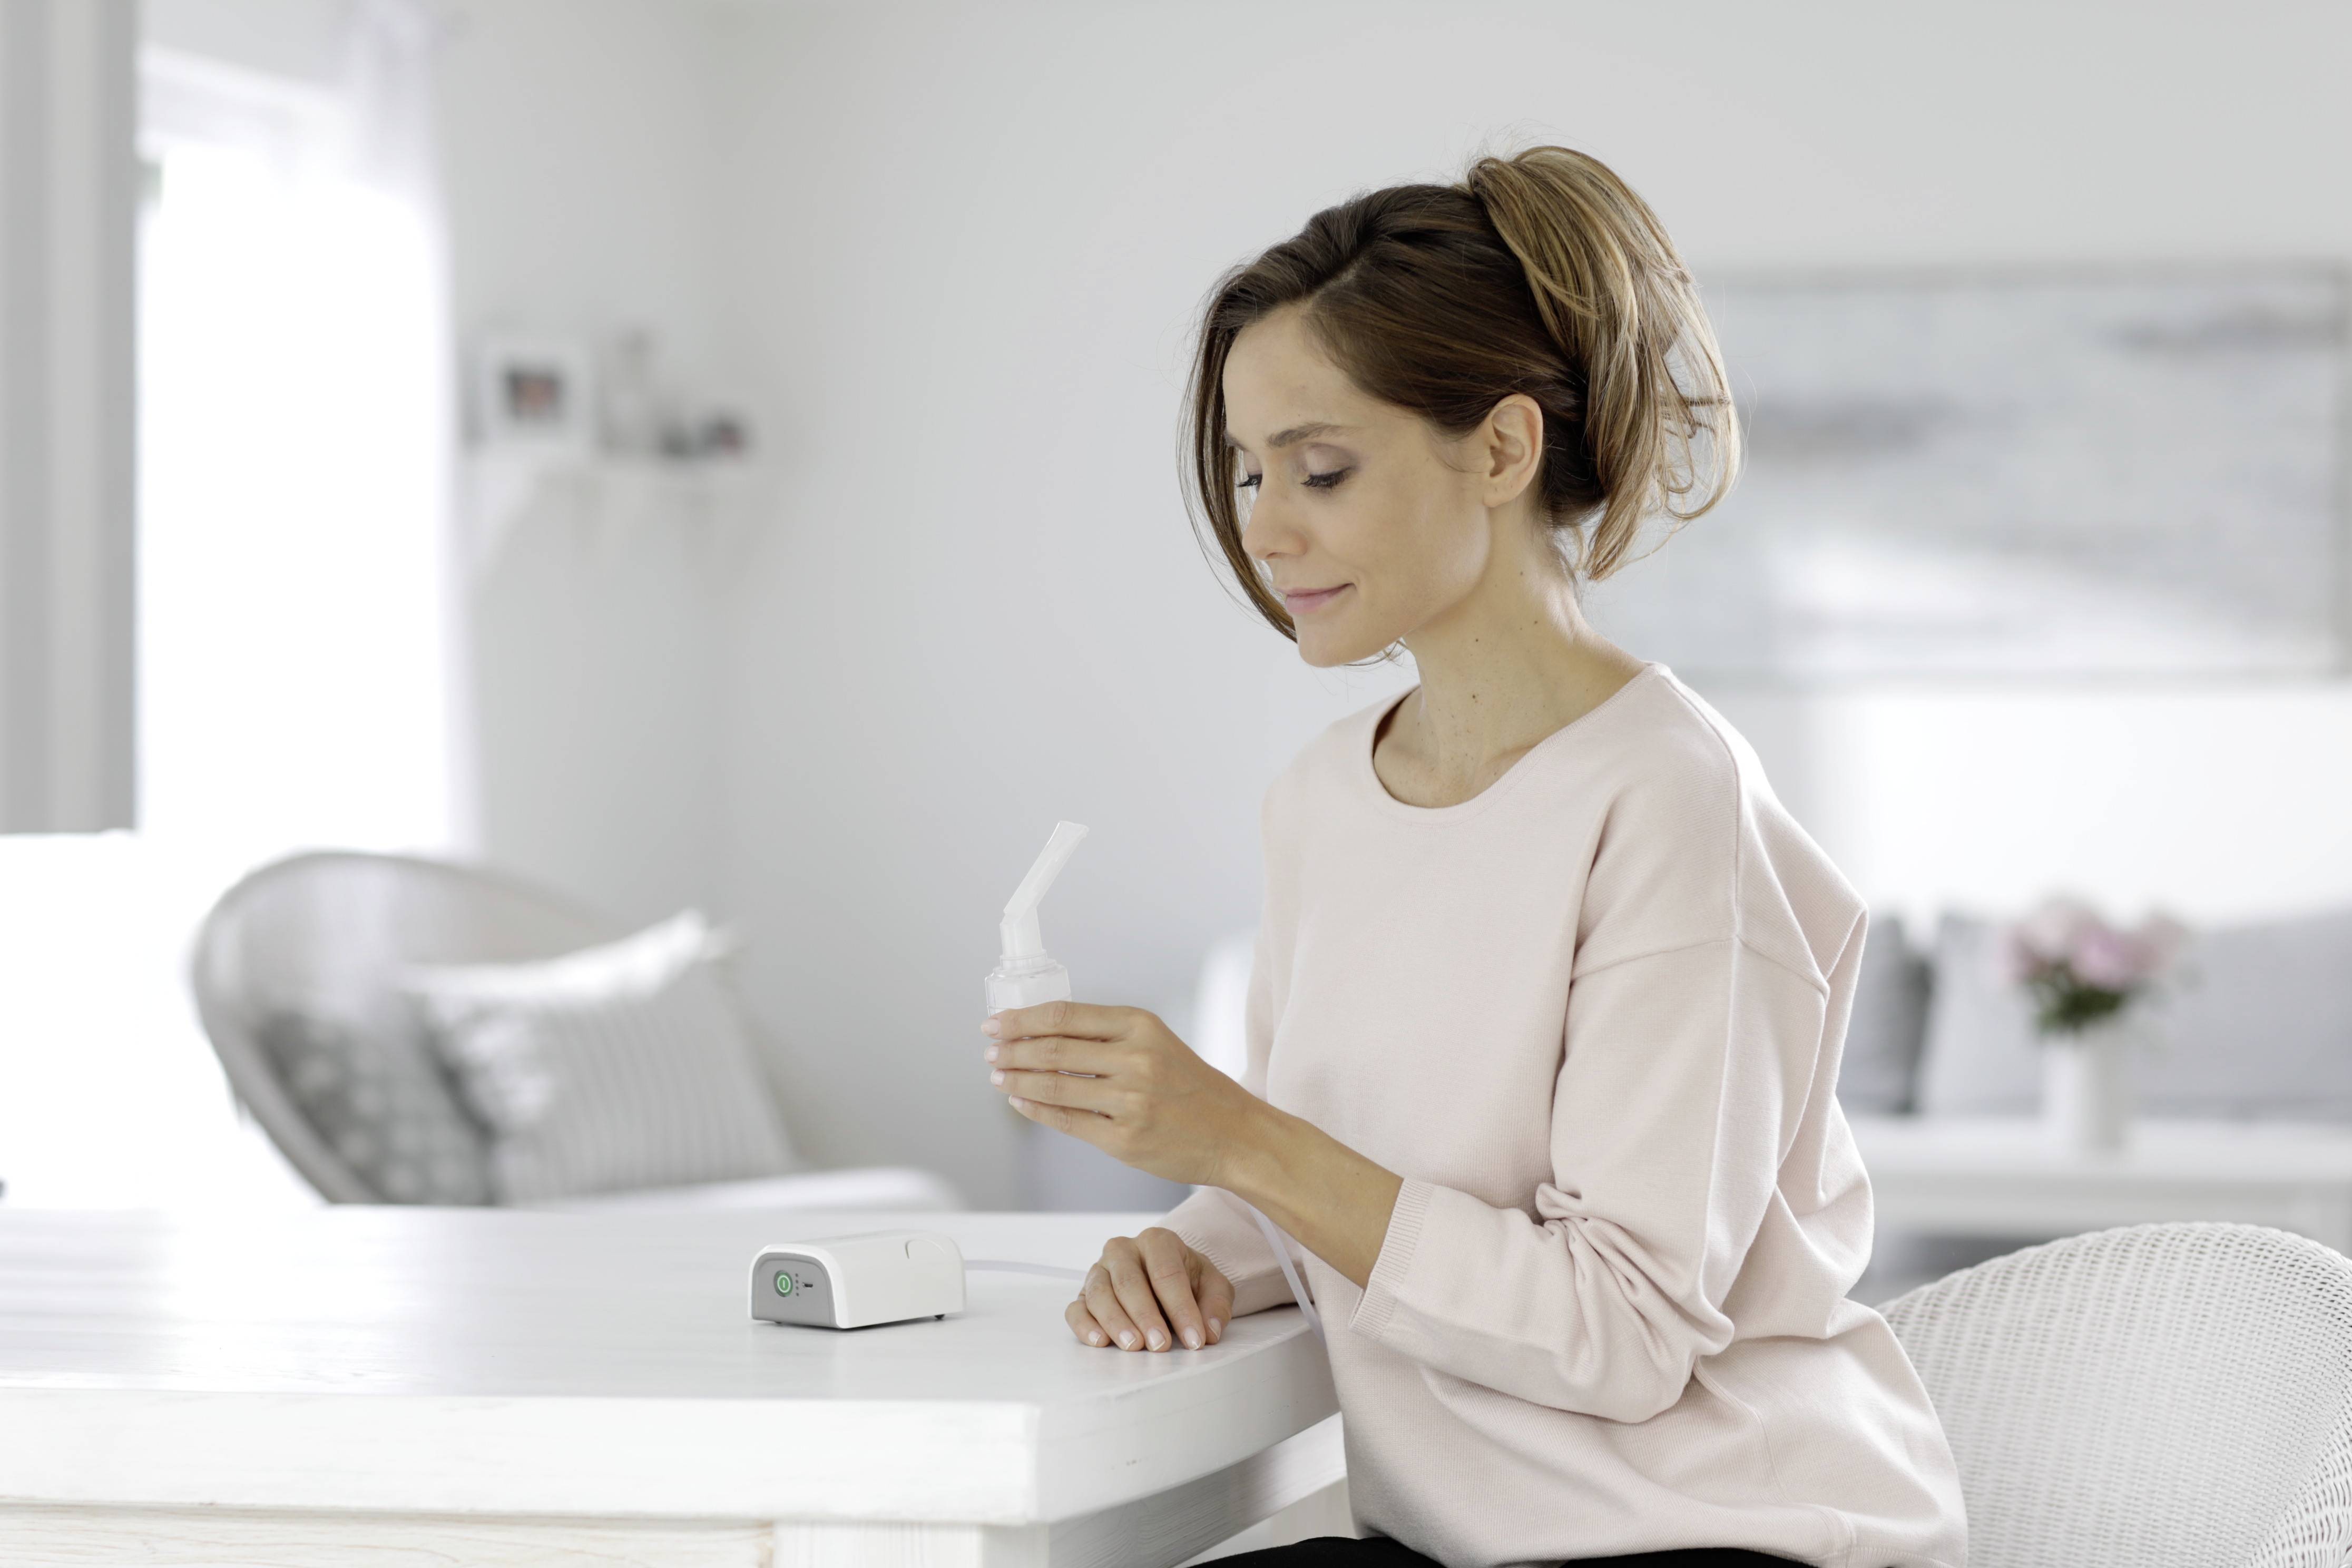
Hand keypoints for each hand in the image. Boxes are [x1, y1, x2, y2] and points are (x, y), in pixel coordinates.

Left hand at [983, 999, 1259, 1185]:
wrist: (1234, 1133)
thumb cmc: (1192, 1088)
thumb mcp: (1157, 1043)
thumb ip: (1107, 1037)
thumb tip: (1042, 1034)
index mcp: (1140, 1026)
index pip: (1064, 1016)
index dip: (1022, 1020)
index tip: (996, 1023)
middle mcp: (1135, 1059)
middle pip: (1052, 1049)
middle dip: (1011, 1051)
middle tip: (990, 1052)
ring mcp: (1129, 1101)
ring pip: (1054, 1085)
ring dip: (1017, 1081)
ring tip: (998, 1078)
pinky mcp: (1124, 1138)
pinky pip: (1066, 1121)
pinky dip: (1036, 1110)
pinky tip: (1021, 1103)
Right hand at [1066, 1227, 1233, 1351]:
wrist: (1162, 1277)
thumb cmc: (1187, 1281)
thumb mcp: (1211, 1286)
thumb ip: (1216, 1305)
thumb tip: (1210, 1331)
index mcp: (1157, 1241)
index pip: (1167, 1273)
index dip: (1182, 1308)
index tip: (1195, 1339)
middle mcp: (1123, 1250)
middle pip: (1129, 1281)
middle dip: (1145, 1315)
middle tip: (1161, 1345)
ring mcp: (1099, 1270)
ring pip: (1099, 1293)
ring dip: (1116, 1321)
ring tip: (1133, 1345)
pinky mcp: (1082, 1294)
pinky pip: (1076, 1309)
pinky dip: (1085, 1326)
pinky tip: (1100, 1341)